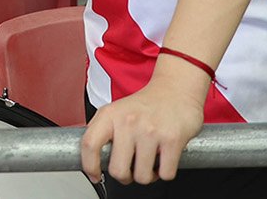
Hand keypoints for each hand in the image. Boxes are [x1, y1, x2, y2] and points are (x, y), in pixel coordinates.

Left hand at [79, 71, 207, 184]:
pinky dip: (165, 172)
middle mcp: (128, 121)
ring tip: (149, 161)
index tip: (95, 175)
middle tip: (131, 168)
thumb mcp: (116, 111)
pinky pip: (165, 174)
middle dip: (126, 176)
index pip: (90, 144)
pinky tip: (164, 159)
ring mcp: (150, 131)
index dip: (89, 166)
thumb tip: (92, 159)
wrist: (176, 89)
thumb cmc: (146, 105)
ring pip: (142, 177)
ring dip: (147, 175)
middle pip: (117, 170)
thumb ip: (103, 132)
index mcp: (110, 114)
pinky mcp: (172, 139)